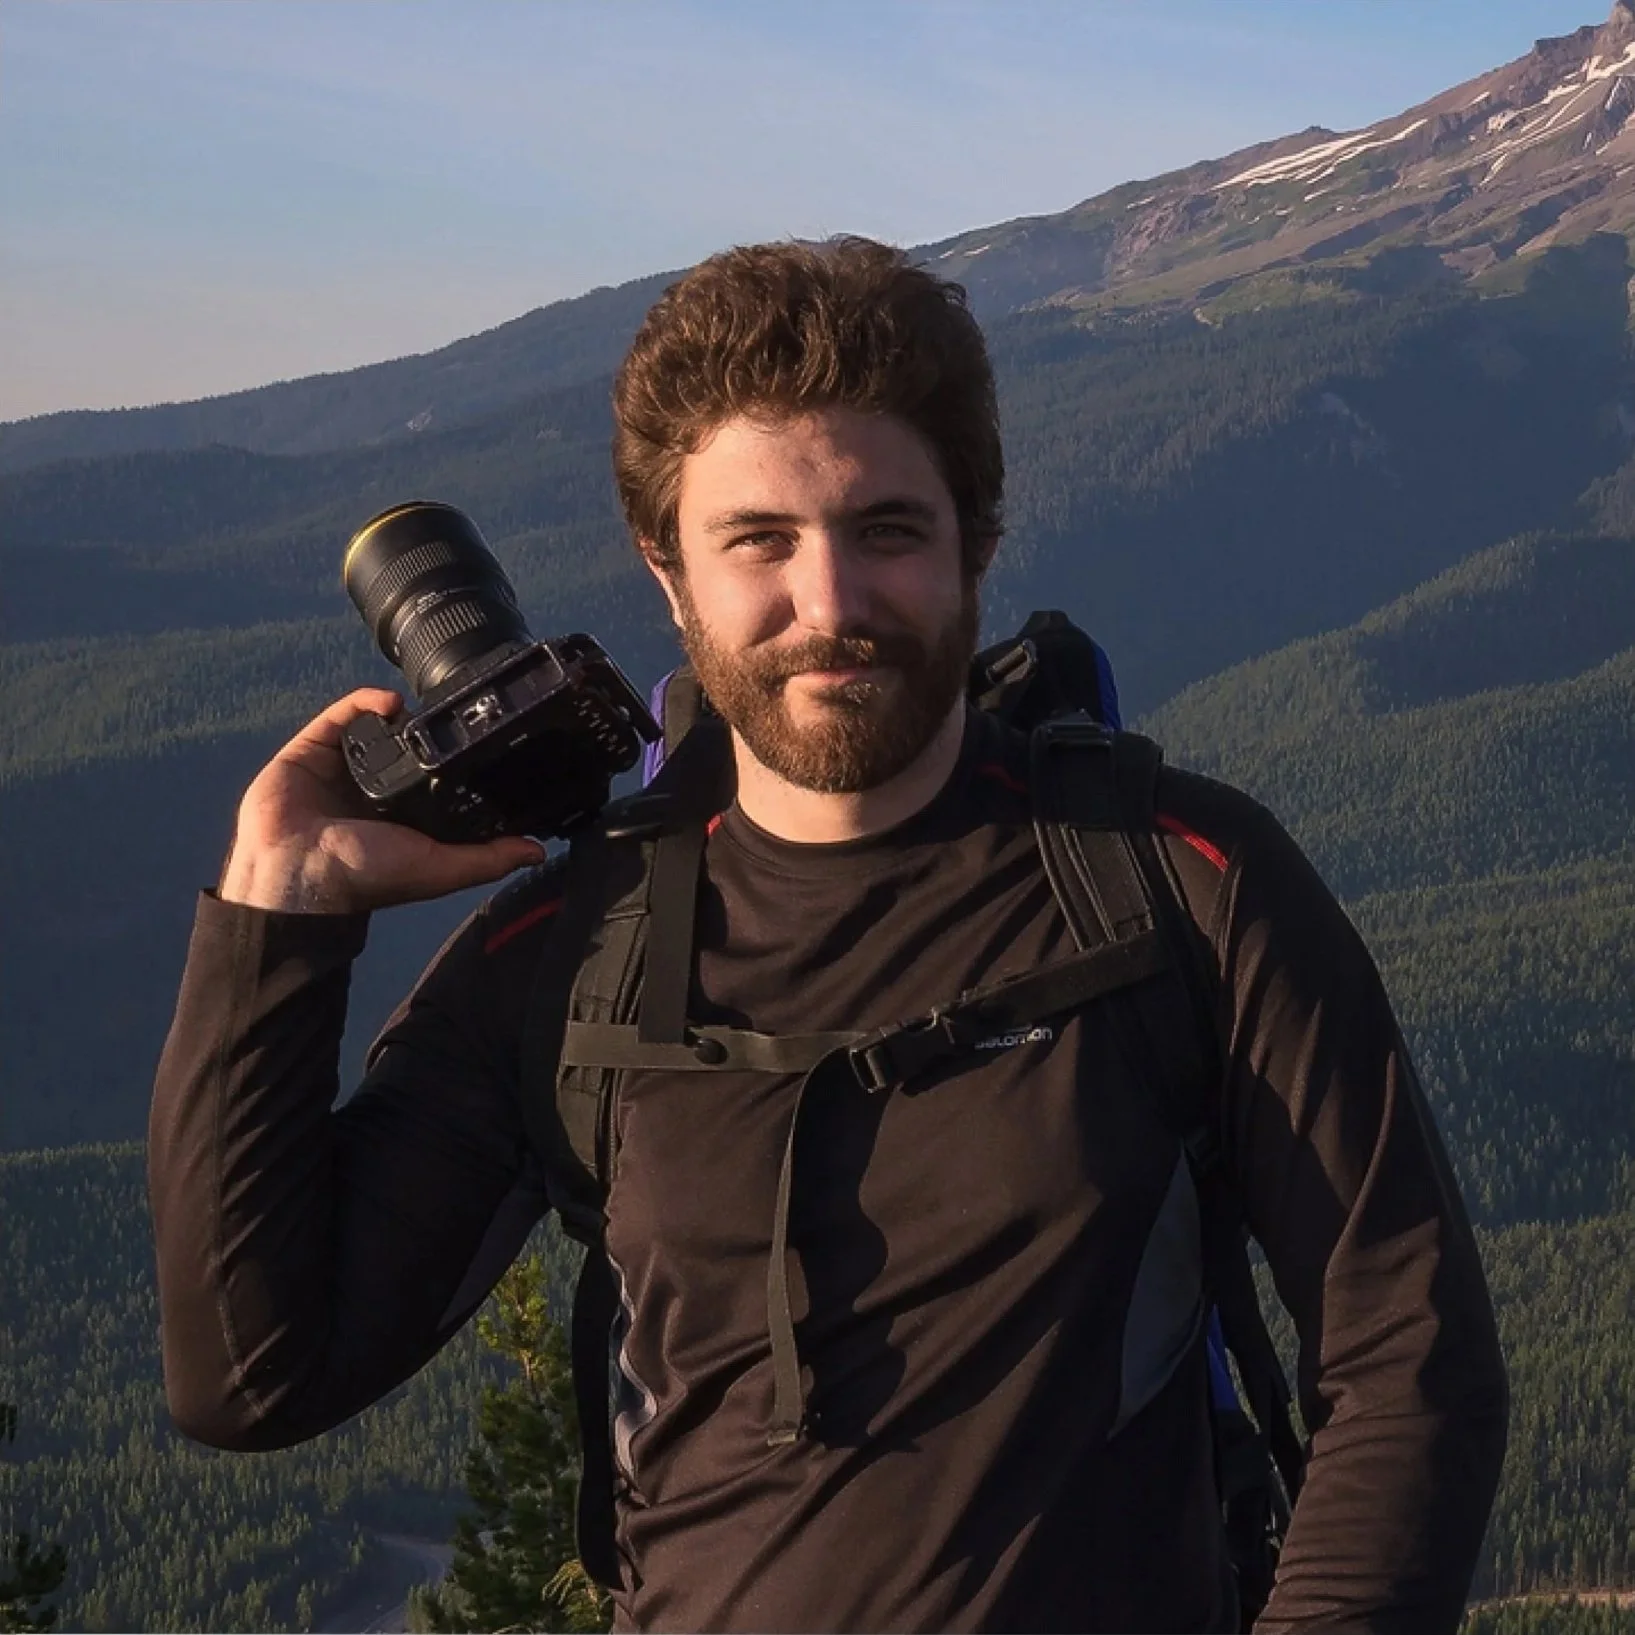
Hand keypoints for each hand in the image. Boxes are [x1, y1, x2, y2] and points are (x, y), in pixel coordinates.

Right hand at [218, 688, 546, 913]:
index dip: (457, 763)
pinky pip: (340, 716)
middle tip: (453, 714)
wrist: (295, 868)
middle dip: (427, 731)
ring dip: (400, 715)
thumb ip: (487, 859)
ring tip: (422, 707)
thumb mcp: (439, 868)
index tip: (485, 741)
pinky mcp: (311, 749)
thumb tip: (536, 852)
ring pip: (375, 729)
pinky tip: (388, 701)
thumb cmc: (365, 876)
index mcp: (402, 819)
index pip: (436, 783)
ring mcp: (340, 769)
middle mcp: (372, 792)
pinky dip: (363, 702)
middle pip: (406, 750)